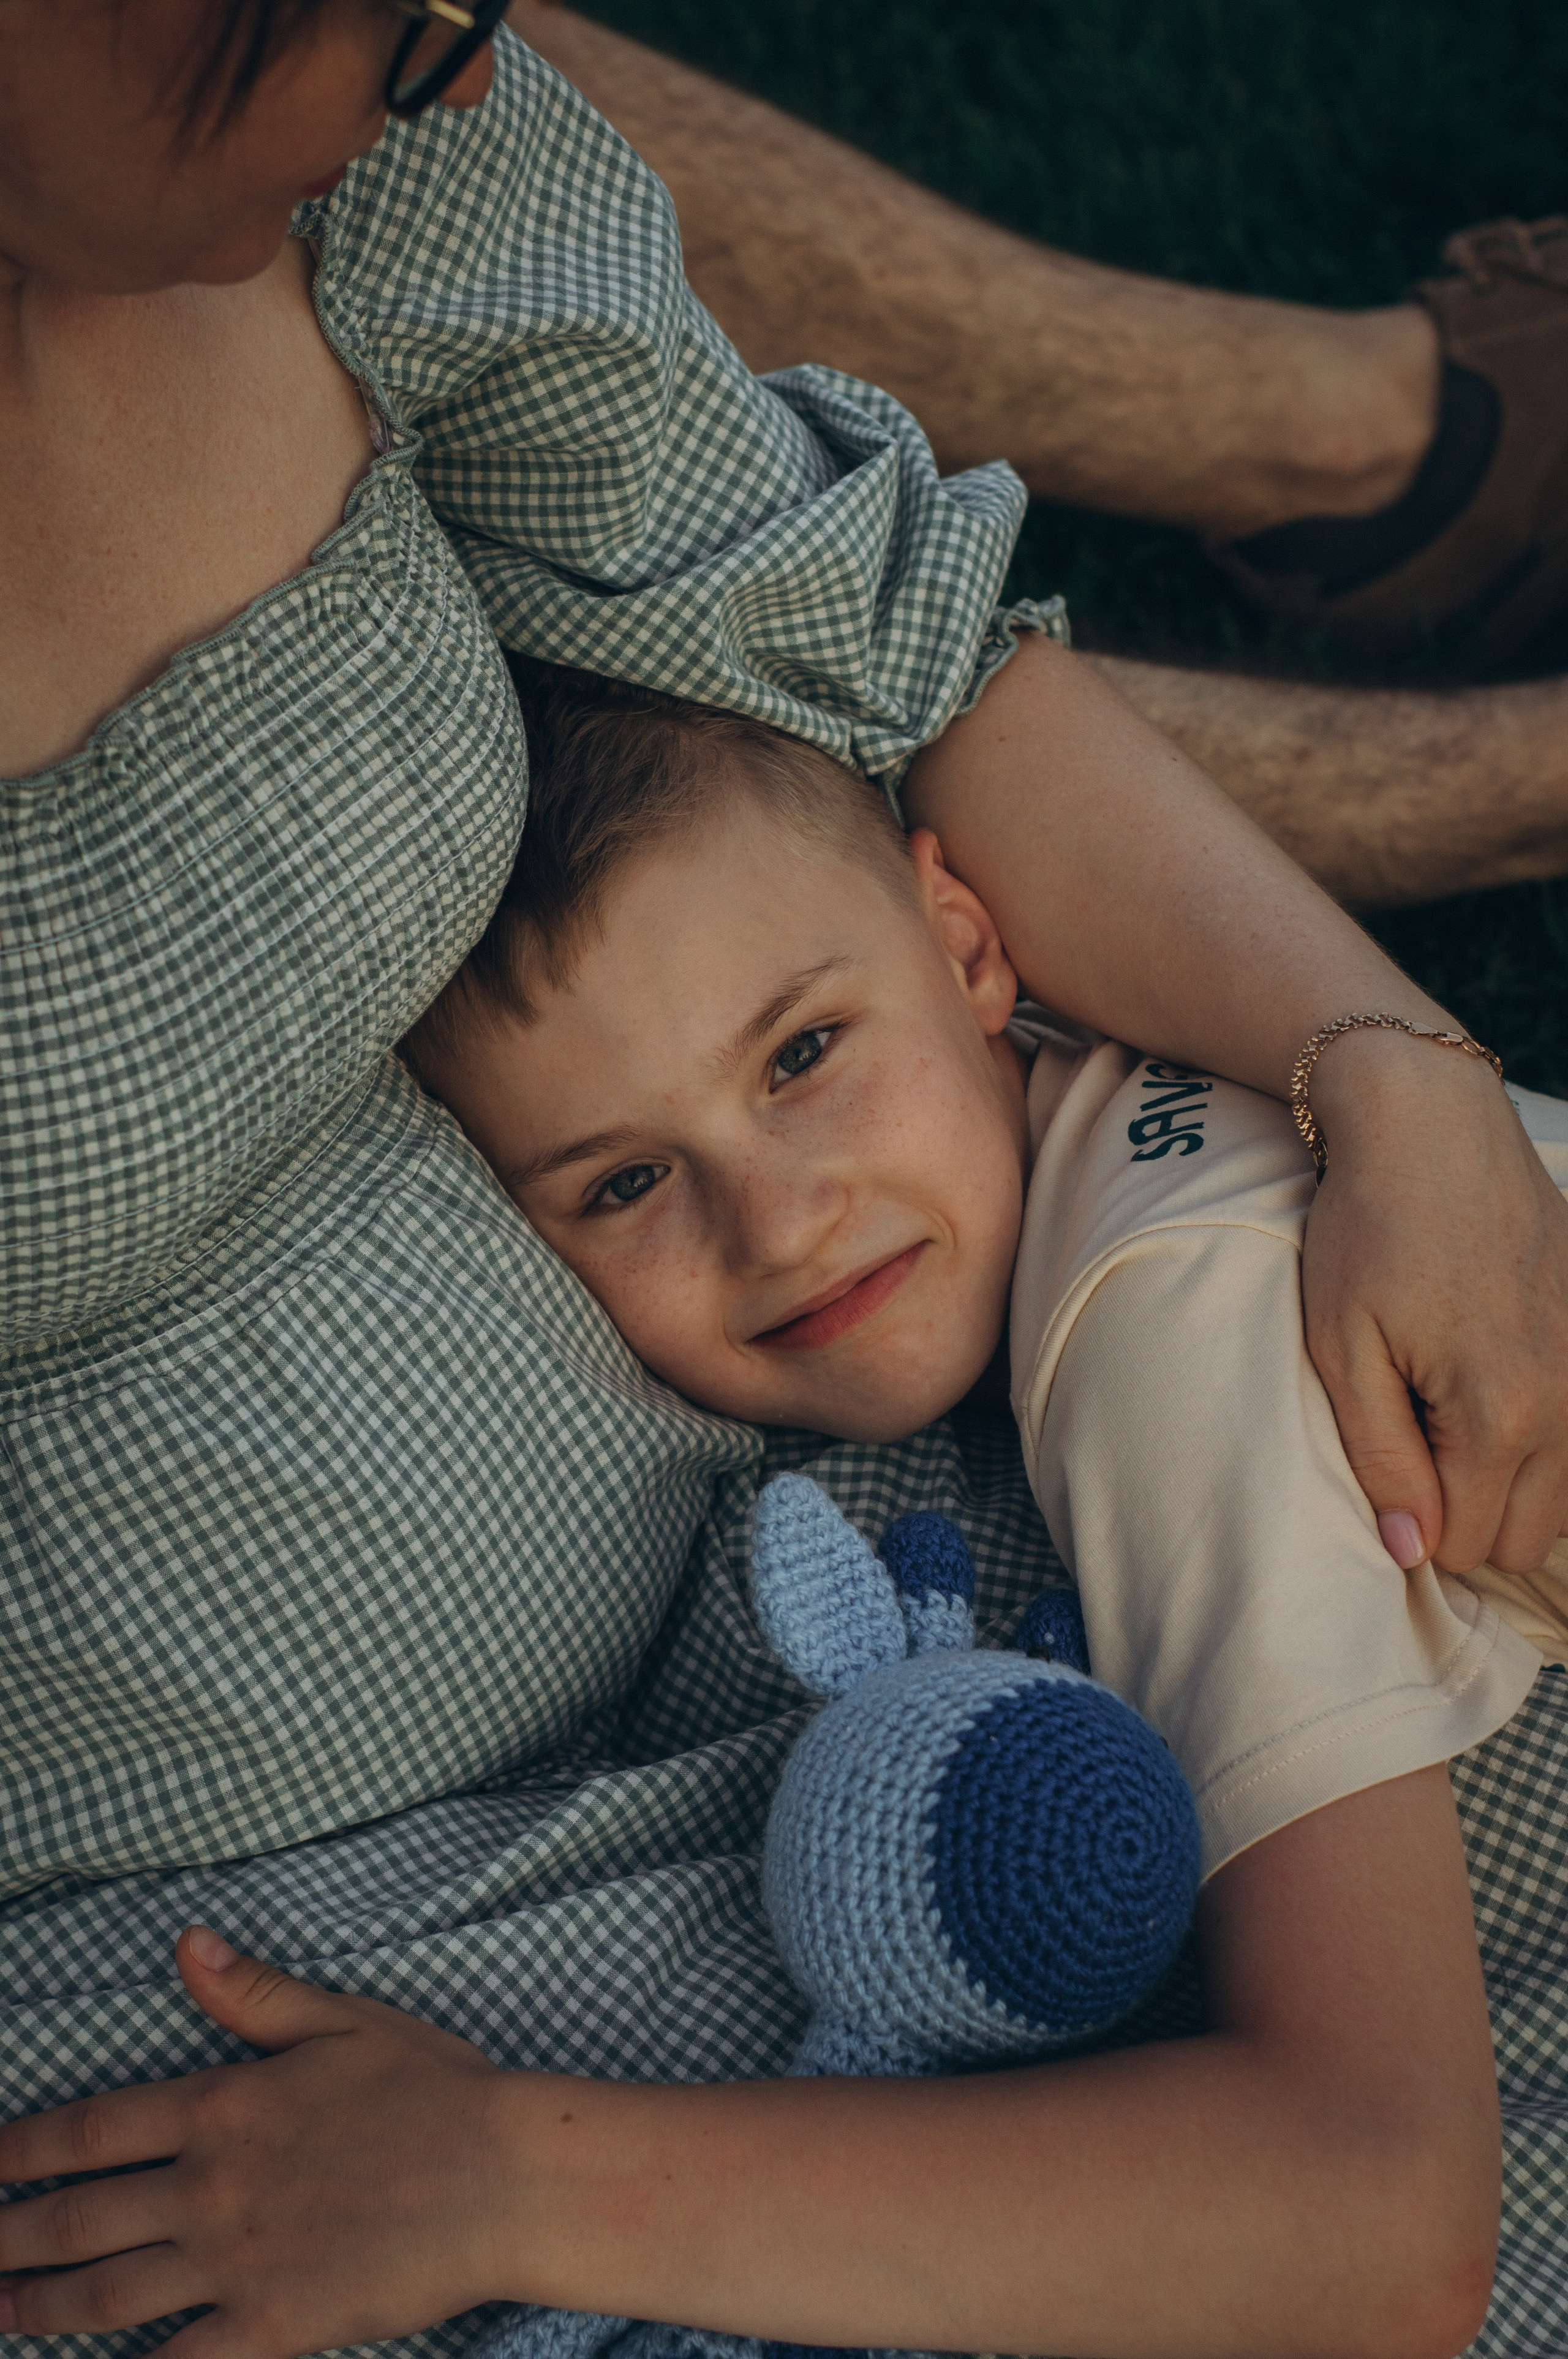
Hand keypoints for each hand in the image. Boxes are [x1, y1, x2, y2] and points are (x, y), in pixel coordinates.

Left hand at [0, 1927, 513, 2356]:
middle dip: (8, 2237)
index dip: (20, 2148)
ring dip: (39, 2309)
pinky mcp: (273, 2326)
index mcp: (222, 2107)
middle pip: (79, 2220)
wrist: (503, 2176)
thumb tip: (185, 1945)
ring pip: (108, 2296)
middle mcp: (211, 2187)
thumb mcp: (344, 2020)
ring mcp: (236, 2262)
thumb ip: (254, 1994)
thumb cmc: (433, 2089)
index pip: (90, 2130)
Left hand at [1302, 1031, 1567, 1573]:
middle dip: (1467, 1518)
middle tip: (1412, 1450)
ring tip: (1448, 1422)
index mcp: (1500, 1413)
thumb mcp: (1342, 1348)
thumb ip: (1380, 1457)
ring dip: (1510, 1485)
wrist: (1432, 1125)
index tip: (1383, 1470)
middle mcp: (1567, 1400)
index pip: (1467, 1542)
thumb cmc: (1369, 1230)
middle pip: (1528, 1537)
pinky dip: (1542, 1437)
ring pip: (1566, 1496)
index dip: (1414, 1526)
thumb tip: (1409, 1549)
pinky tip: (1490, 1389)